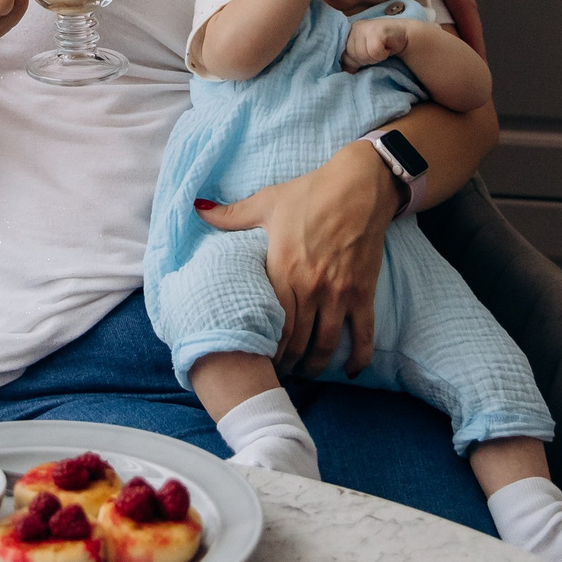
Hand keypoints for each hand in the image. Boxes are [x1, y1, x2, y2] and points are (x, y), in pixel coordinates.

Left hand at [195, 141, 394, 377]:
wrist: (359, 187)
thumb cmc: (310, 193)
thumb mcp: (267, 202)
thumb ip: (231, 214)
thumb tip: (197, 208)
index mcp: (283, 268)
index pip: (271, 322)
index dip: (264, 347)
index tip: (256, 357)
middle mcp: (311, 287)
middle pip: (296, 341)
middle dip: (286, 363)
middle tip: (277, 373)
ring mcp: (339, 293)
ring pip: (326, 344)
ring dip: (315, 366)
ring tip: (306, 373)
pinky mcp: (364, 293)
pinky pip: (363, 334)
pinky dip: (358, 358)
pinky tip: (350, 372)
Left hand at [341, 17, 409, 68]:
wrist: (403, 35)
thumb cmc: (382, 46)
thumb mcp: (362, 54)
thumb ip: (351, 61)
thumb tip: (343, 72)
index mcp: (346, 33)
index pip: (344, 56)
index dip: (357, 60)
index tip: (367, 54)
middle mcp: (353, 27)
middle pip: (353, 56)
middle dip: (366, 59)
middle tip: (376, 51)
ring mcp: (364, 27)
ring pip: (363, 55)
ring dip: (375, 57)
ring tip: (381, 49)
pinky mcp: (375, 30)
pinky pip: (374, 52)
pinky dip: (382, 55)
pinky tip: (387, 48)